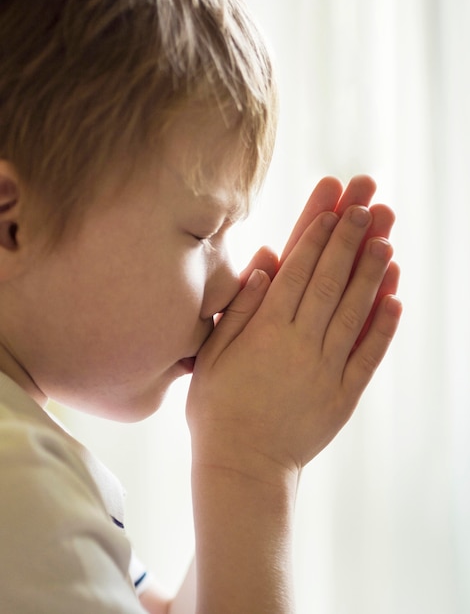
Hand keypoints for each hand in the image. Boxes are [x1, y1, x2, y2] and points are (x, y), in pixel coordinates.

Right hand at [187, 178, 400, 481]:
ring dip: (372, 275)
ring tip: (387, 241)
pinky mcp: (344, 396)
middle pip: (329, 283)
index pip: (296, 273)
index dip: (316, 238)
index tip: (333, 208)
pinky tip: (396, 298)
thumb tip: (265, 264)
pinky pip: (369, 356)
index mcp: (265, 333)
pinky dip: (384, 327)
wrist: (242, 466)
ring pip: (354, 313)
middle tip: (368, 207)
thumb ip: (239, 309)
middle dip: (349, 242)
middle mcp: (300, 345)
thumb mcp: (213, 356)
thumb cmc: (217, 410)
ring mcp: (326, 371)